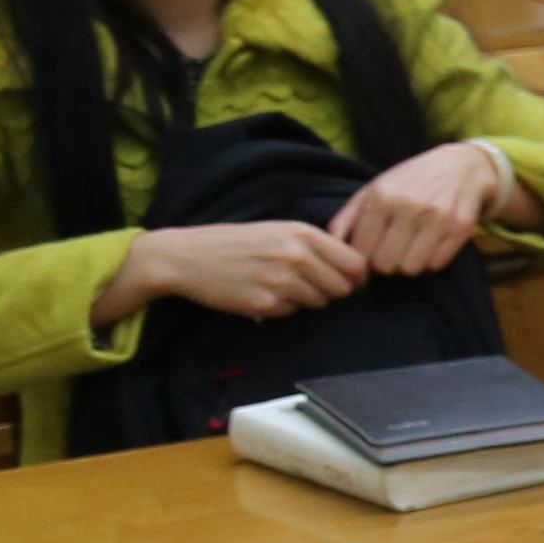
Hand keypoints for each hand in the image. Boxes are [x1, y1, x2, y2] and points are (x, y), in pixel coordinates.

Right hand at [110, 219, 364, 321]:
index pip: (356, 264)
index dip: (356, 276)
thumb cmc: (237, 242)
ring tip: (280, 285)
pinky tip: (262, 294)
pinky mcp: (264, 304)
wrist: (186, 256)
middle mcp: (295, 256)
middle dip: (331, 290)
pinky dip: (282, 308)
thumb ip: (316, 244)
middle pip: (343, 288)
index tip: (347, 280)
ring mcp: (280, 281)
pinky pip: (292, 313)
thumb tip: (357, 269)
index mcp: (302, 233)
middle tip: (307, 285)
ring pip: (319, 302)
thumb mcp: (278, 229)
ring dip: (306, 299)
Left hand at [328, 142, 517, 277]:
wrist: (461, 166)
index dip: (363, 259)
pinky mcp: (460, 227)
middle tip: (391, 251)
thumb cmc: (409, 181)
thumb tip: (330, 245)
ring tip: (410, 248)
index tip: (370, 252)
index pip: (361, 251)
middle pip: (385, 264)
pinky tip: (430, 245)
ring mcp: (437, 217)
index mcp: (381, 196)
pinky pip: (436, 264)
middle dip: (385, 263)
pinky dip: (431, 260)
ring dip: (408, 263)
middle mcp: (409, 205)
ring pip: (411, 268)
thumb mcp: (373, 190)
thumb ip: (346, 218)